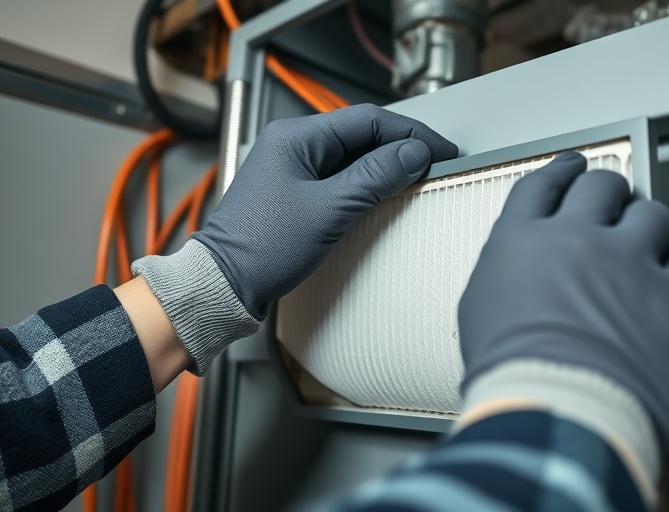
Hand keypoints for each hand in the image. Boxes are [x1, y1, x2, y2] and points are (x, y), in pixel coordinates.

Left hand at [133, 104, 456, 375]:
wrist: (225, 284)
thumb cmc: (262, 248)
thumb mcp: (330, 209)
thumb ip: (375, 176)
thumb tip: (413, 154)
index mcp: (295, 136)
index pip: (368, 120)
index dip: (411, 134)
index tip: (441, 149)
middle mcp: (292, 144)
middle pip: (361, 134)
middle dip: (401, 146)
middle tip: (436, 162)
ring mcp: (292, 166)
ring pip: (352, 155)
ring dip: (386, 163)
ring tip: (418, 176)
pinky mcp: (295, 190)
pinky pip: (340, 175)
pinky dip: (367, 181)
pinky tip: (385, 191)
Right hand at [458, 151, 668, 452]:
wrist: (562, 416)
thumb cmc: (516, 379)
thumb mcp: (480, 314)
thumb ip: (507, 274)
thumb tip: (523, 274)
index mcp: (523, 241)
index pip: (542, 185)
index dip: (558, 171)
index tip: (569, 169)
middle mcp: (578, 238)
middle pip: (600, 185)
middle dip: (605, 190)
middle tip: (610, 200)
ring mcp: (631, 262)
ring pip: (650, 214)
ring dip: (644, 226)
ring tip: (643, 243)